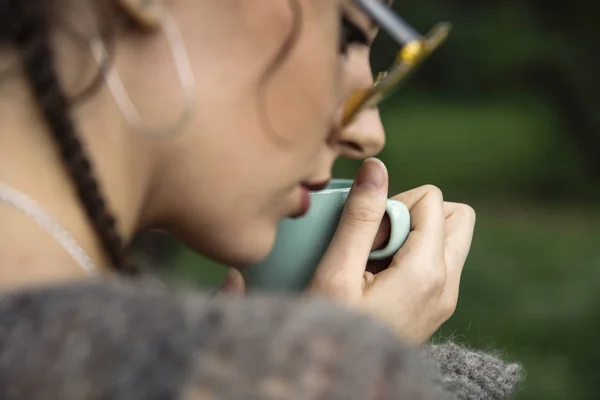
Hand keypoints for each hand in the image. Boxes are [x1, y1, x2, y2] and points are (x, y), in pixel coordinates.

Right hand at [307, 158, 475, 343]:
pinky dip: (411, 254)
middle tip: (378, 240)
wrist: (343, 382)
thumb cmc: (332, 330)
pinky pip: (436, 260)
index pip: (432, 199)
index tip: (368, 237)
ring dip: (413, 234)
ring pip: (448, 237)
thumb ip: (360, 217)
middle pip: (457, 215)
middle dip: (416, 213)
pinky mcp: (436, 304)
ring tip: (376, 260)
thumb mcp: (337, 273)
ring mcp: (445, 297)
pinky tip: (380, 276)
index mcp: (428, 272)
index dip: (395, 204)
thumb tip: (377, 166)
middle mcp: (447, 284)